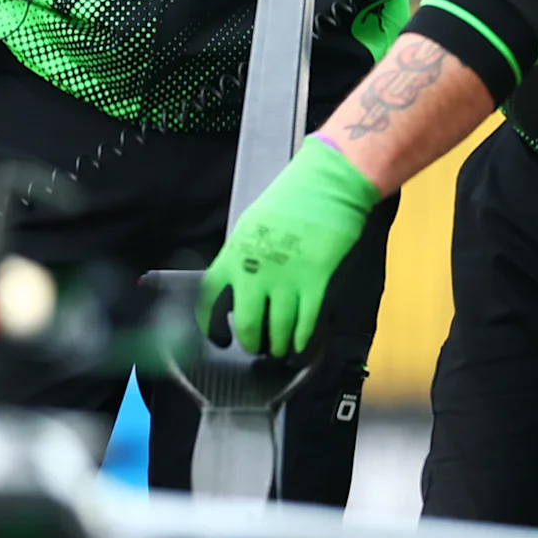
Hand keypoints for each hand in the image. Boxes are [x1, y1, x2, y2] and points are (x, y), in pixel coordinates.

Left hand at [198, 140, 379, 356]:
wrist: (327, 186)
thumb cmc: (292, 198)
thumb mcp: (252, 225)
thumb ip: (243, 255)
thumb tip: (242, 283)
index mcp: (234, 254)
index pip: (210, 298)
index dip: (211, 323)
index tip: (219, 336)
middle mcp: (255, 271)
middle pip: (246, 323)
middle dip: (251, 342)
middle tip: (257, 347)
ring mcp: (286, 279)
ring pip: (277, 329)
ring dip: (278, 345)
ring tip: (281, 351)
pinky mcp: (316, 282)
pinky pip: (306, 322)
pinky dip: (302, 338)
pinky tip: (301, 345)